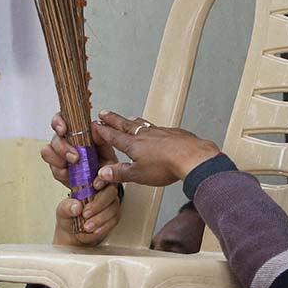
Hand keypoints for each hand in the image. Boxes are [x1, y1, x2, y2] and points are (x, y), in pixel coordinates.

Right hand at [41, 112, 116, 189]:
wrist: (107, 183)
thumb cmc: (106, 162)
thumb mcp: (108, 149)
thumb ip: (101, 139)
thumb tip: (94, 126)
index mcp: (77, 131)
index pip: (62, 119)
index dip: (58, 121)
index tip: (62, 129)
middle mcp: (66, 141)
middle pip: (54, 137)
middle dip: (62, 147)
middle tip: (75, 157)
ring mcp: (60, 156)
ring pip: (48, 151)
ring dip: (58, 159)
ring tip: (73, 165)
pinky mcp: (58, 170)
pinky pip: (53, 169)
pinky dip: (61, 172)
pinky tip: (70, 174)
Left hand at [54, 182, 120, 246]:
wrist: (72, 230)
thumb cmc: (69, 214)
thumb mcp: (63, 209)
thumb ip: (67, 207)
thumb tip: (76, 207)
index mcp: (91, 183)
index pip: (101, 176)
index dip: (102, 179)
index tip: (95, 185)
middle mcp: (103, 191)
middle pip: (110, 192)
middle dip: (98, 204)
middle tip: (85, 213)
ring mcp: (110, 203)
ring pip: (112, 207)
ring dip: (100, 218)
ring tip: (87, 226)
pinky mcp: (114, 216)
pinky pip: (113, 220)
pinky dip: (104, 226)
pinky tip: (94, 230)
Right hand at [94, 112, 219, 187]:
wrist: (191, 157)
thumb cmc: (166, 166)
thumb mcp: (138, 174)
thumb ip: (120, 173)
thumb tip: (103, 172)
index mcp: (133, 145)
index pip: (113, 136)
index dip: (103, 131)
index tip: (95, 124)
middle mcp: (145, 135)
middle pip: (125, 125)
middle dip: (113, 119)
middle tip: (104, 113)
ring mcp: (160, 132)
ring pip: (143, 124)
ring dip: (133, 121)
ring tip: (129, 118)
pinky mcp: (173, 133)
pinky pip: (159, 127)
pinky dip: (153, 126)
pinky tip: (157, 129)